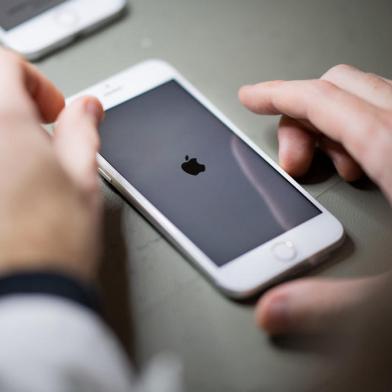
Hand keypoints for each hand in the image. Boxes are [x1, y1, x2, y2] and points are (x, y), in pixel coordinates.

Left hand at [0, 49, 103, 281]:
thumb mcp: (83, 178)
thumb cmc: (54, 243)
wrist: (24, 292)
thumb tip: (88, 107)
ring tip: (27, 160)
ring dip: (7, 131)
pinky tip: (13, 181)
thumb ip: (83, 131)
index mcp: (5, 126)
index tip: (55, 111)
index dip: (35, 81)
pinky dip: (2, 157)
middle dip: (15, 100)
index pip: (5, 64)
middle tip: (39, 129)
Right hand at [239, 64, 391, 334]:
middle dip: (301, 117)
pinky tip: (366, 171)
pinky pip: (389, 114)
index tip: (252, 97)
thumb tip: (272, 310)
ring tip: (332, 171)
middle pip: (341, 89)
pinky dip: (362, 131)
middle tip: (293, 163)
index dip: (279, 95)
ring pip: (367, 98)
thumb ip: (331, 304)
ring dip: (333, 126)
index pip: (323, 100)